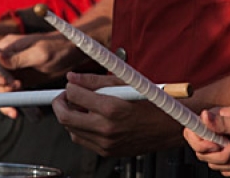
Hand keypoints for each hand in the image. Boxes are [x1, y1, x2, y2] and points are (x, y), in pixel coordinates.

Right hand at [0, 32, 85, 117]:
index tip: (4, 82)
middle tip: (17, 90)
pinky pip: (6, 96)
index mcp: (6, 46)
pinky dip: (9, 105)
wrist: (71, 54)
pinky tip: (18, 112)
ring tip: (17, 106)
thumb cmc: (58, 48)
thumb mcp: (40, 53)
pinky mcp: (17, 82)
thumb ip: (18, 58)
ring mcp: (10, 71)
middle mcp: (4, 59)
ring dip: (3, 100)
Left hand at [52, 72, 181, 156]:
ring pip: (71, 130)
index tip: (71, 84)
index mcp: (111, 108)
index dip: (69, 87)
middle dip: (60, 104)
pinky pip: (83, 140)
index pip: (74, 95)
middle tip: (64, 96)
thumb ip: (94, 80)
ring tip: (80, 107)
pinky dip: (80, 129)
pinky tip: (89, 119)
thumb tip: (72, 78)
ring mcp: (106, 143)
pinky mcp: (108, 151)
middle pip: (65, 117)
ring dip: (70, 117)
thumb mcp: (124, 83)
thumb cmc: (150, 102)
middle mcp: (106, 128)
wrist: (169, 126)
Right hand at [183, 106, 229, 175]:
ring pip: (214, 164)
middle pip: (202, 154)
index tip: (215, 146)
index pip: (191, 134)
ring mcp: (220, 148)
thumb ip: (222, 122)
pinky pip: (226, 172)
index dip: (200, 144)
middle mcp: (212, 135)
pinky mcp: (229, 159)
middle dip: (222, 156)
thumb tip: (203, 115)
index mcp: (212, 121)